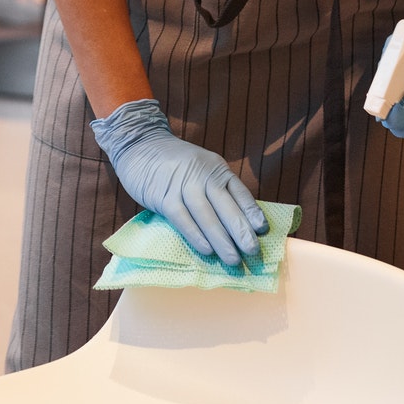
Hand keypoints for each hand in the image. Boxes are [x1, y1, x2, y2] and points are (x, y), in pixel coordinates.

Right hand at [91, 98, 266, 266]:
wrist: (140, 143)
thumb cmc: (174, 163)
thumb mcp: (201, 167)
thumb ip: (217, 189)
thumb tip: (239, 220)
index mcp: (216, 168)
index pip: (239, 191)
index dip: (252, 211)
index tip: (264, 230)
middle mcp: (202, 174)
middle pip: (226, 206)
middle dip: (241, 231)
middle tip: (253, 252)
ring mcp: (182, 184)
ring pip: (206, 216)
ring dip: (222, 240)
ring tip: (234, 260)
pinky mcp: (163, 195)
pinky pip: (182, 219)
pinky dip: (195, 235)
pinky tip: (206, 250)